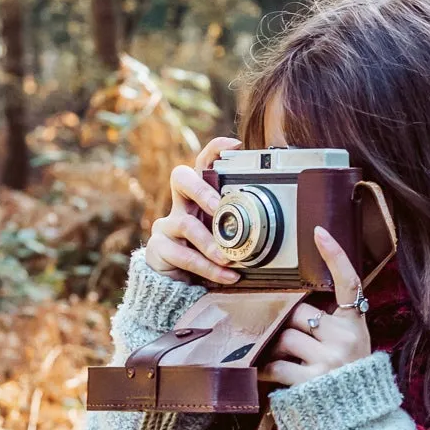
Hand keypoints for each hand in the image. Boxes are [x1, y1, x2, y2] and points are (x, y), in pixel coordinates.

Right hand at [145, 135, 242, 284]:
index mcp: (198, 196)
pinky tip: (226, 275)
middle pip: (181, 178)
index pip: (202, 164)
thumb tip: (271, 224)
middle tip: (219, 207)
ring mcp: (167, 225)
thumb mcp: (225, 236)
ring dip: (210, 243)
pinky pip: (184, 256)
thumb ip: (240, 227)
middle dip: (202, 190)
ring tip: (228, 258)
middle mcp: (180, 205)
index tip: (234, 146)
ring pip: (186, 224)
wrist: (178, 283)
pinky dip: (208, 268)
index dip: (214, 150)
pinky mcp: (158, 248)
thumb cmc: (206, 253)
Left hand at [261, 228, 371, 387]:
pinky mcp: (312, 381)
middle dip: (285, 325)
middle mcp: (347, 341)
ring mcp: (330, 361)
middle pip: (300, 314)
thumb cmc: (343, 383)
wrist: (354, 425)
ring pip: (285, 337)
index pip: (348, 284)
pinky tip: (265, 375)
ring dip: (273, 348)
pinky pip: (276, 364)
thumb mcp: (349, 350)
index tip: (319, 232)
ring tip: (272, 359)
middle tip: (278, 339)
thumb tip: (287, 310)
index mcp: (356, 328)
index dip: (335, 256)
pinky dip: (265, 369)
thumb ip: (328, 328)